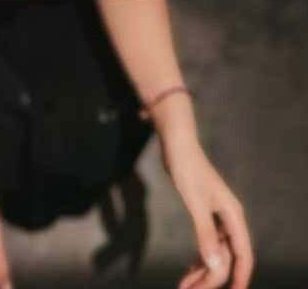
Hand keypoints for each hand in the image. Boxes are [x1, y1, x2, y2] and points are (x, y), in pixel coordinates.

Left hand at [160, 138, 253, 288]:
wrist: (177, 145)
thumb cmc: (187, 169)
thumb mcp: (195, 202)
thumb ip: (205, 233)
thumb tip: (214, 264)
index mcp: (232, 215)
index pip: (242, 254)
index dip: (239, 277)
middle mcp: (229, 217)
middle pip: (226, 256)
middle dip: (211, 278)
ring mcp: (217, 215)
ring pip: (215, 251)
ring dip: (203, 269)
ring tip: (186, 285)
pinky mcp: (204, 211)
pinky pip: (207, 241)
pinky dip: (199, 256)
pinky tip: (190, 268)